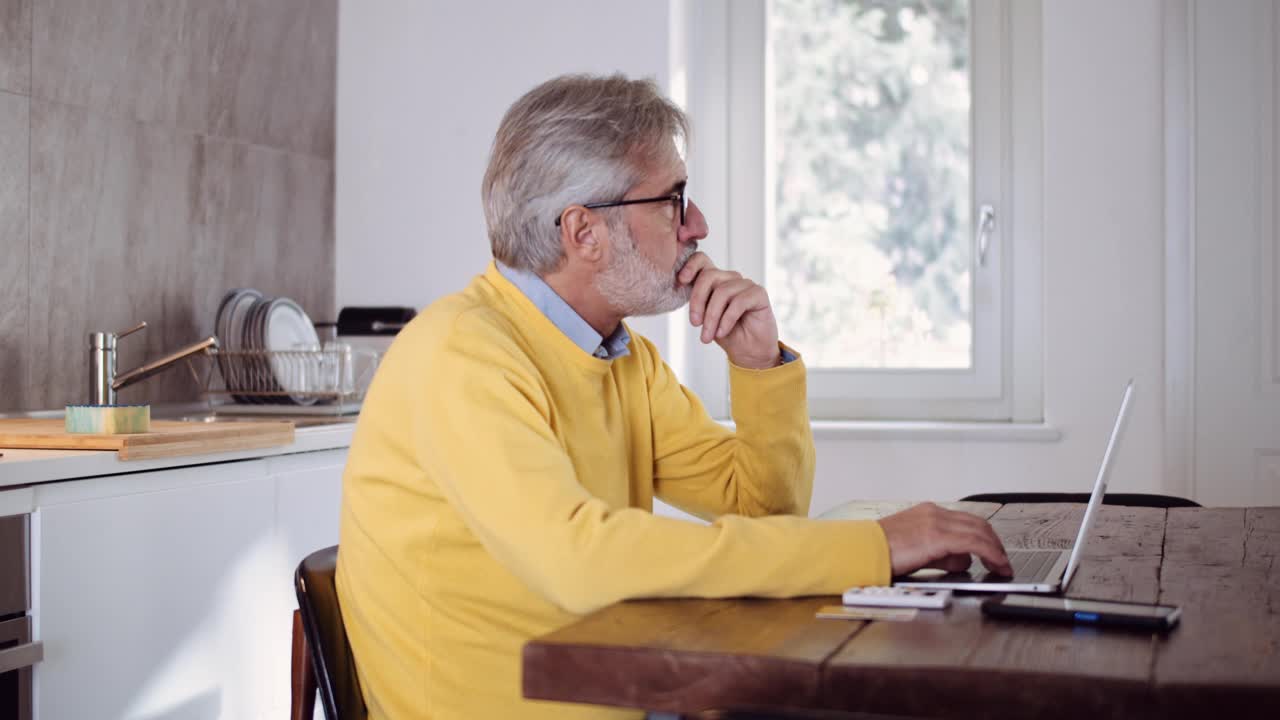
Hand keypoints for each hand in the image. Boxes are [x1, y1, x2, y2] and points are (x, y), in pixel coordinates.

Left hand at [677, 252, 779, 368]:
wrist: (749, 352)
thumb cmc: (727, 333)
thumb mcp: (705, 318)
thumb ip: (697, 301)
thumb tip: (681, 285)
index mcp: (716, 280)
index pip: (702, 260)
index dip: (690, 265)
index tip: (681, 281)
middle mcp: (731, 278)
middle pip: (709, 276)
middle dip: (697, 301)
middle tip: (695, 324)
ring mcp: (746, 284)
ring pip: (722, 292)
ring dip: (712, 317)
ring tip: (707, 336)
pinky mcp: (759, 294)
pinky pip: (739, 302)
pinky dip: (727, 319)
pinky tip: (722, 332)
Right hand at [877, 502, 1012, 576]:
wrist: (863, 550)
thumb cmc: (881, 551)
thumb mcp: (916, 548)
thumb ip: (941, 552)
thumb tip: (961, 559)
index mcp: (928, 513)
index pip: (967, 520)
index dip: (985, 536)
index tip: (994, 551)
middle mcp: (935, 513)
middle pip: (978, 523)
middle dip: (995, 543)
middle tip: (1002, 560)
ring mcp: (937, 523)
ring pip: (980, 531)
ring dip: (996, 549)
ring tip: (1002, 566)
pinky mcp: (937, 537)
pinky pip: (974, 543)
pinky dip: (991, 553)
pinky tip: (996, 564)